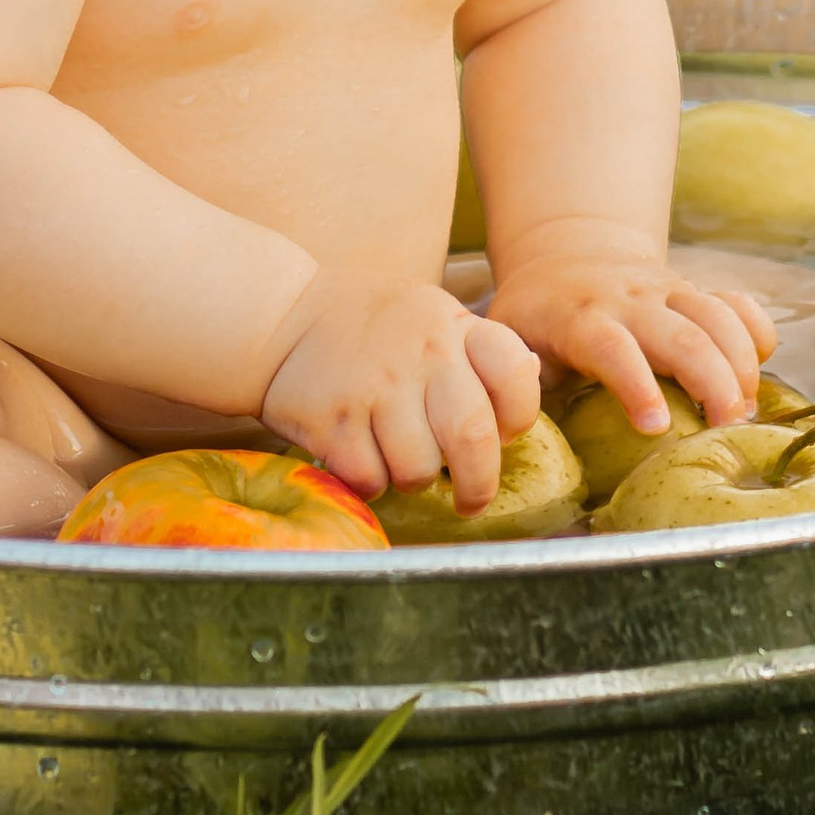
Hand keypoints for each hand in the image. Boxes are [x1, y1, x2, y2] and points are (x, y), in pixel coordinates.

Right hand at [259, 273, 542, 513]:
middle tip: (472, 500)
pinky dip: (370, 482)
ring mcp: (375, 387)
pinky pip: (370, 478)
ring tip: (399, 461)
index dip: (519, 415)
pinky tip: (361, 459)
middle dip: (479, 484)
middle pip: (473, 437)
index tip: (504, 433)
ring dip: (414, 479)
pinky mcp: (333, 420)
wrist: (280, 316)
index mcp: (452, 326)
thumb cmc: (367, 322)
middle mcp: (421, 354)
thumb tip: (534, 373)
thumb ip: (477, 345)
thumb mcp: (430, 313)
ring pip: (419, 469)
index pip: (515, 374)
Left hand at [479, 252, 774, 444]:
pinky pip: (737, 303)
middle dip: (713, 384)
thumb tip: (520, 410)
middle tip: (726, 430)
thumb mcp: (510, 343)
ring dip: (742, 366)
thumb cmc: (536, 319)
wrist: (566, 257)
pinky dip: (757, 332)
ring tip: (746, 413)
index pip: (613, 347)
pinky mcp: (694, 291)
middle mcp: (629, 300)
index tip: (656, 428)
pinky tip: (762, 368)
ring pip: (719, 318)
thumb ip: (516, 377)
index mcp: (581, 318)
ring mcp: (667, 291)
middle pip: (684, 336)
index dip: (637, 385)